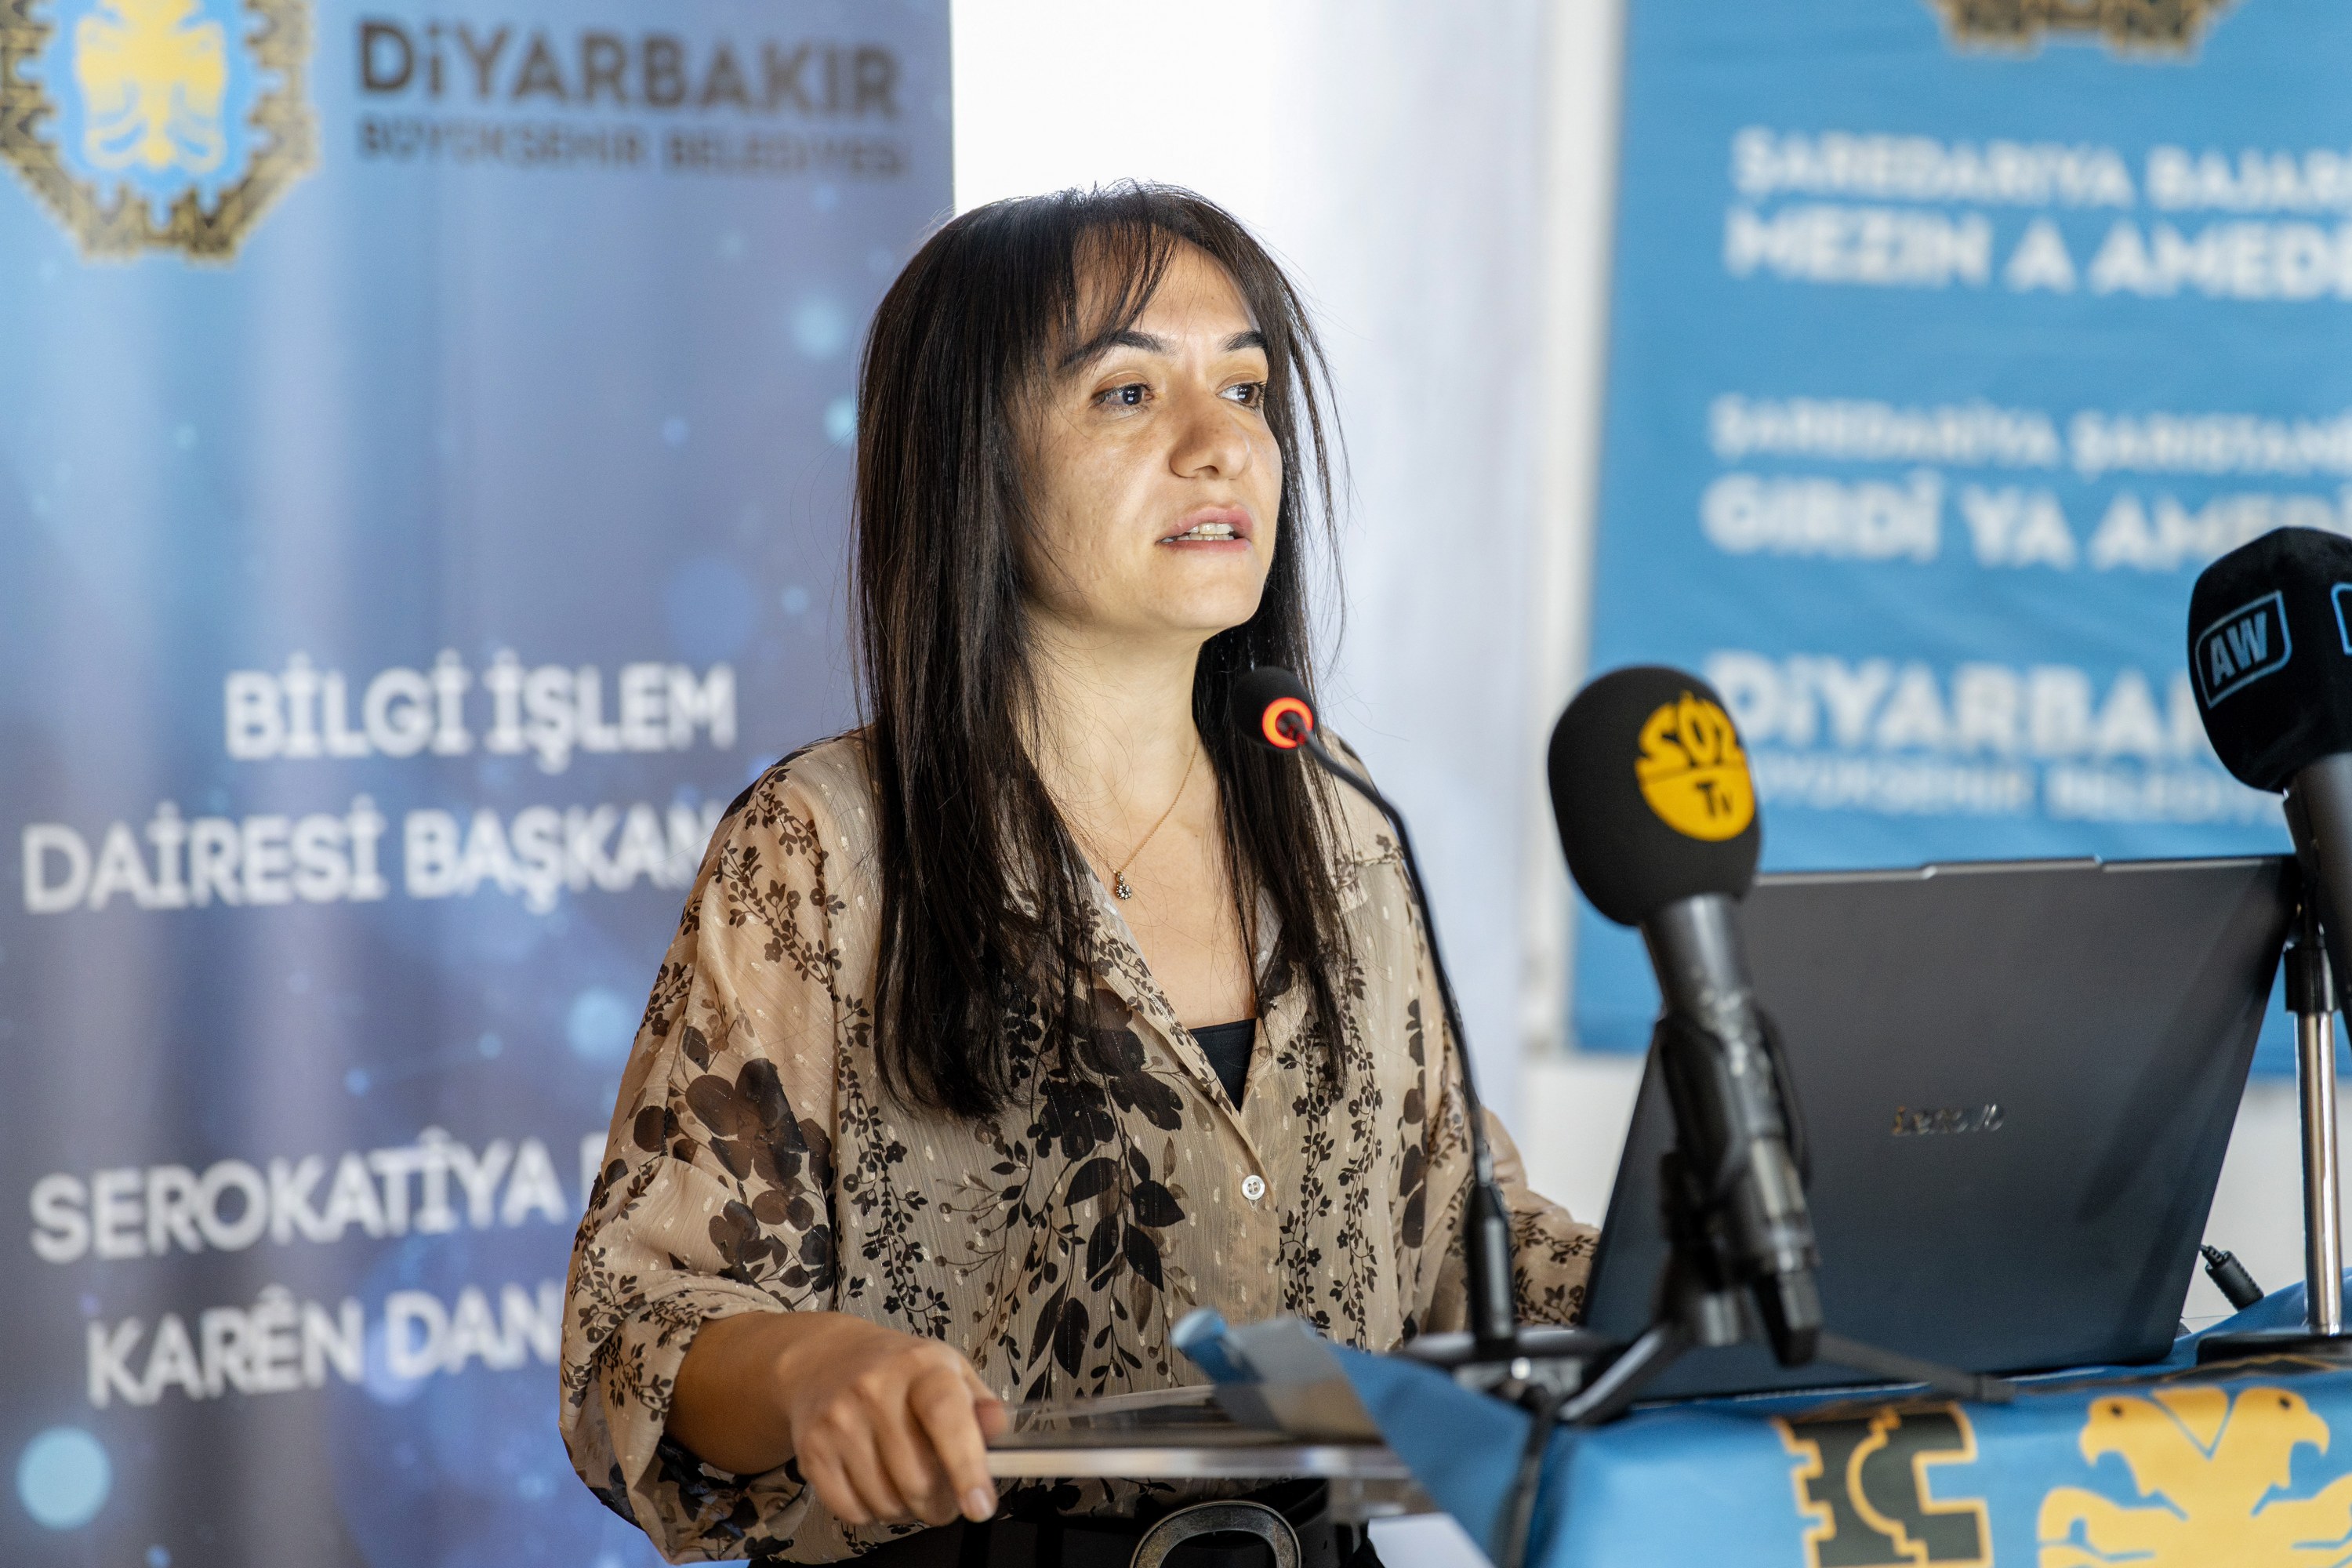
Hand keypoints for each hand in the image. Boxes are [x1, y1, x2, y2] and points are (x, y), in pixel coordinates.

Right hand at [772, 1316, 1007, 1527]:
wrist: (826, 1359)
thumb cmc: (900, 1371)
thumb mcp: (950, 1371)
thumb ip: (980, 1405)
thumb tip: (998, 1429)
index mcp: (921, 1366)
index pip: (946, 1418)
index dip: (967, 1467)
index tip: (980, 1505)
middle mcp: (875, 1389)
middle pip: (916, 1478)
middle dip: (939, 1502)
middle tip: (944, 1495)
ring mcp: (839, 1421)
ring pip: (885, 1502)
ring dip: (906, 1509)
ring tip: (907, 1481)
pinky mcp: (812, 1450)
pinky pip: (852, 1511)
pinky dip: (872, 1512)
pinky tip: (876, 1483)